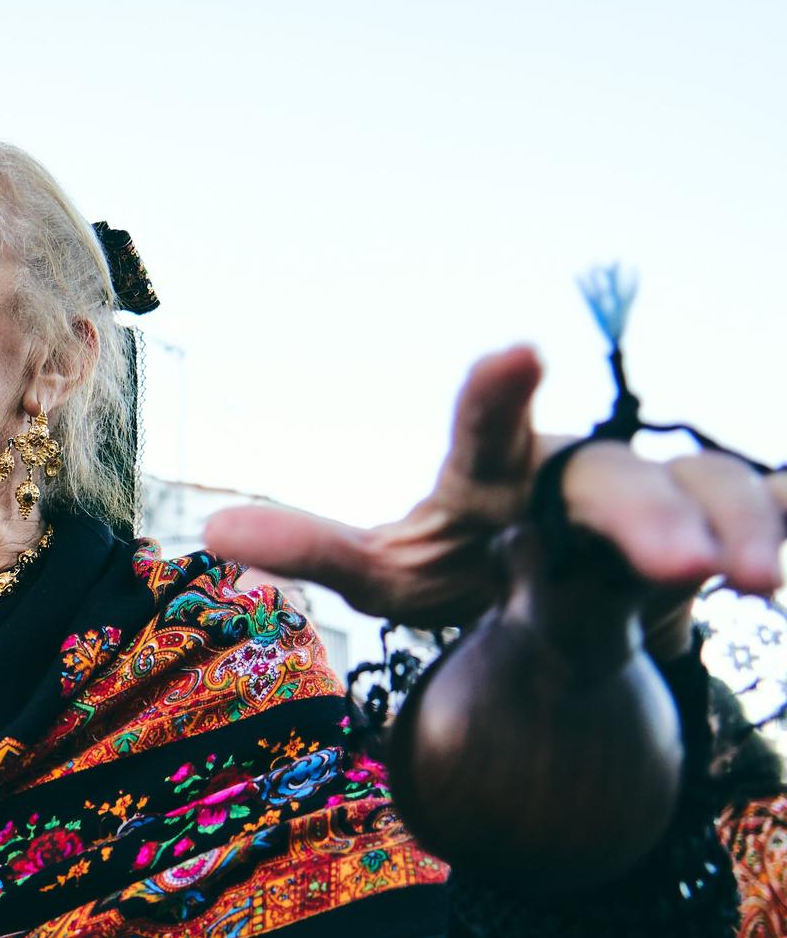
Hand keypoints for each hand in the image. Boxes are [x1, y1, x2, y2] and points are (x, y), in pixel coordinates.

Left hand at [206, 347, 785, 644]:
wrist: (558, 585)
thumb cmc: (472, 562)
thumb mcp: (392, 572)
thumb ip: (317, 550)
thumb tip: (206, 534)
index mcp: (492, 472)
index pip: (485, 427)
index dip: (495, 392)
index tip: (513, 352)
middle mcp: (579, 469)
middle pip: (615, 480)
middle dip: (650, 517)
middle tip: (679, 570)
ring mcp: (657, 490)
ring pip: (708, 490)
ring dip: (737, 528)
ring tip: (755, 584)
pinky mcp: (717, 518)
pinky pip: (770, 504)